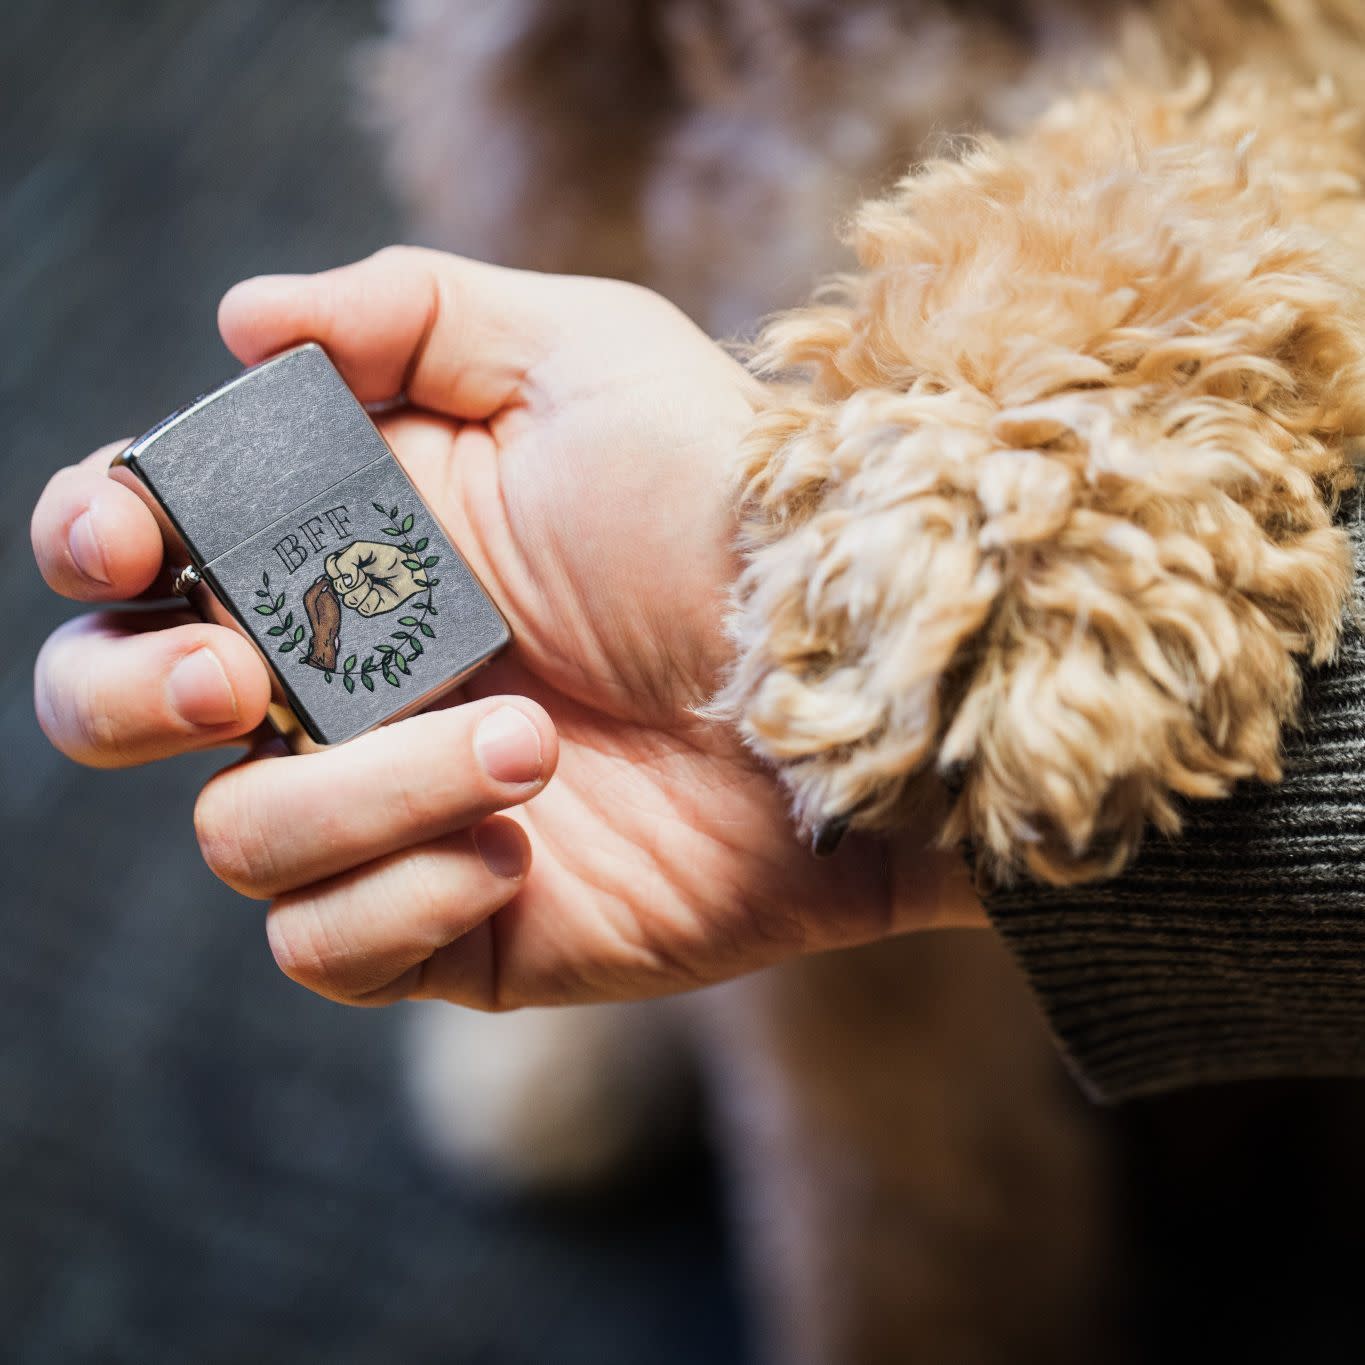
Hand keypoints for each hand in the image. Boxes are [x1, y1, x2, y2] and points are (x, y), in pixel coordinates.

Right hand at [31, 247, 981, 1008]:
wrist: (856, 684)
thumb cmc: (727, 508)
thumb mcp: (583, 358)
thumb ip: (409, 312)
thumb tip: (244, 322)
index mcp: (352, 544)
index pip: (153, 546)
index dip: (97, 539)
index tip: (126, 538)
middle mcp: (353, 678)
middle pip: (124, 706)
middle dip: (132, 693)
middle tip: (238, 675)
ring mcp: (399, 808)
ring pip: (241, 837)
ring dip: (364, 790)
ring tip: (527, 739)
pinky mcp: (462, 924)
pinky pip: (327, 949)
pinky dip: (400, 895)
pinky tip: (522, 844)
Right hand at [325, 539, 424, 615]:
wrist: (408, 569)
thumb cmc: (387, 556)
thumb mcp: (363, 549)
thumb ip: (346, 560)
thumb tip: (344, 581)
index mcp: (345, 565)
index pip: (330, 568)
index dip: (339, 569)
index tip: (355, 565)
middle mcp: (349, 581)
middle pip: (338, 586)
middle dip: (355, 580)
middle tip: (368, 574)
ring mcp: (358, 595)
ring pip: (349, 600)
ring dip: (364, 590)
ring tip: (374, 583)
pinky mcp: (369, 607)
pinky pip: (363, 609)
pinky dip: (373, 600)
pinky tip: (379, 593)